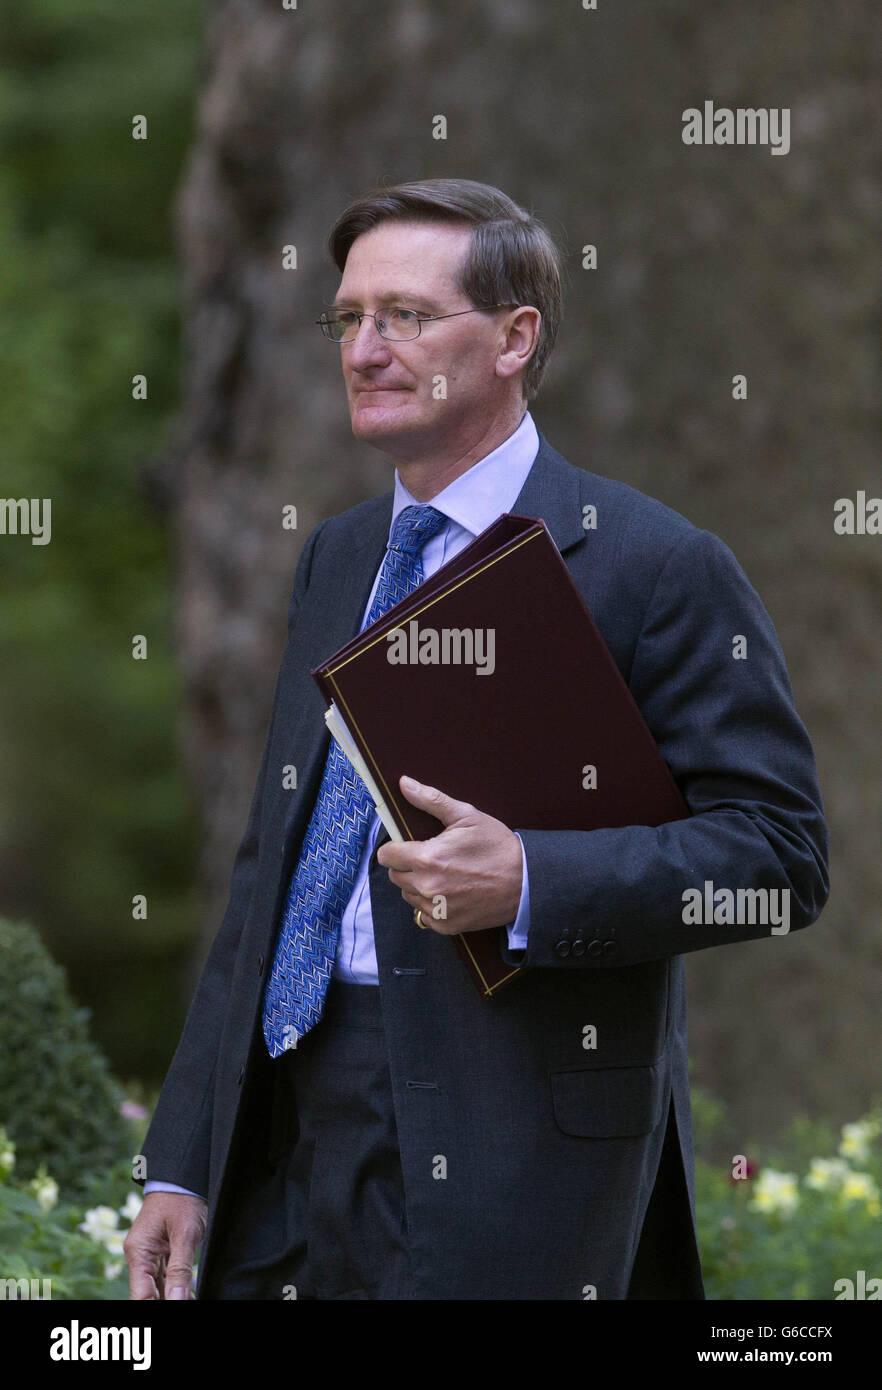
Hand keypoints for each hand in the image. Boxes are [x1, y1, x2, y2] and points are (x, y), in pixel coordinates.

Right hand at [124, 1192, 206, 1299]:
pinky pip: (163, 1274)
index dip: (157, 1308)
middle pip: (148, 1293)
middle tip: (187, 1302)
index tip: (177, 1307)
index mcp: (139, 1253)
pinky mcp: (158, 1249)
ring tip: (190, 1300)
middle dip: (166, 1302)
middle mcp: (139, 1256)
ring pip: (156, 1286)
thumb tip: (177, 1300)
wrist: (182, 1176)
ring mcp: (148, 1253)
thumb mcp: (185, 1235)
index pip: (141, 1295)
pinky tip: (188, 1294)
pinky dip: (175, 1285)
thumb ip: (179, 1270)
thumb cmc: (182, 1200)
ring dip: (172, 1296)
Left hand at [376, 775, 522, 933]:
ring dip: (418, 886)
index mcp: (426, 858)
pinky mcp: (446, 925)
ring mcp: (435, 909)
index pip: (386, 856)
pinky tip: (450, 893)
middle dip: (407, 865)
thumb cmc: (497, 846)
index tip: (407, 846)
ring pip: (408, 896)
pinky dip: (431, 905)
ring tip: (444, 875)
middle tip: (432, 858)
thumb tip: (404, 783)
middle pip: (395, 876)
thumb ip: (431, 800)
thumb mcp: (467, 816)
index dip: (394, 848)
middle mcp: (426, 887)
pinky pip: (423, 915)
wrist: (526, 881)